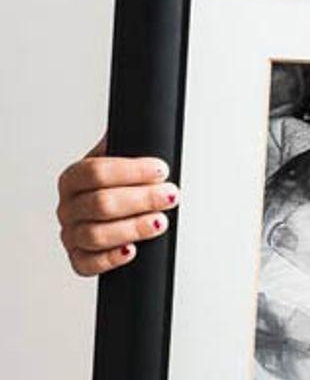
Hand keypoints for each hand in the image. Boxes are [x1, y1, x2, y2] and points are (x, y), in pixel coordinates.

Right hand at [56, 131, 179, 275]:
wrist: (110, 214)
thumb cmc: (119, 185)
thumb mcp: (122, 158)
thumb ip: (130, 141)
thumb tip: (148, 114)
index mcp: (74, 178)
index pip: (96, 171)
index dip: (131, 171)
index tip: (161, 169)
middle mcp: (68, 206)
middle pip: (100, 204)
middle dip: (141, 199)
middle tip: (170, 195)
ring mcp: (71, 234)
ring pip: (96, 235)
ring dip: (133, 228)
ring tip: (160, 221)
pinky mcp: (79, 259)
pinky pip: (87, 264)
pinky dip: (110, 259)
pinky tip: (132, 250)